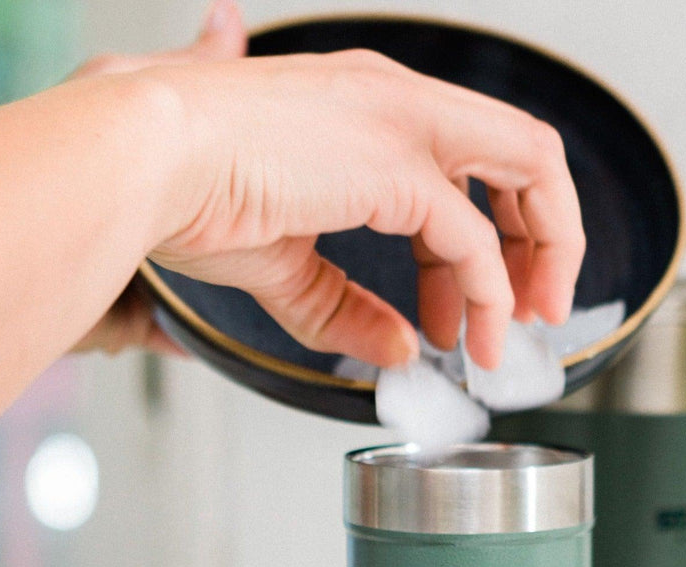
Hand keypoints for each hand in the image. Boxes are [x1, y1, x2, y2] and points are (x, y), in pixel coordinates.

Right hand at [78, 0, 585, 369]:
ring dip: (540, 261)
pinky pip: (473, 240)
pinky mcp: (394, 163)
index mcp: (373, 106)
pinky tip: (471, 339)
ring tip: (512, 338)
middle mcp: (399, 99)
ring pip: (530, 170)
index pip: (475, 156)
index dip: (501, 230)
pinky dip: (487, 296)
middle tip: (537, 310)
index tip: (488, 295)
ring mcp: (403, 121)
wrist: (139, 165)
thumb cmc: (187, 194)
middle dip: (547, 236)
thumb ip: (348, 306)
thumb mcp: (286, 265)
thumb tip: (398, 347)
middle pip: (525, 151)